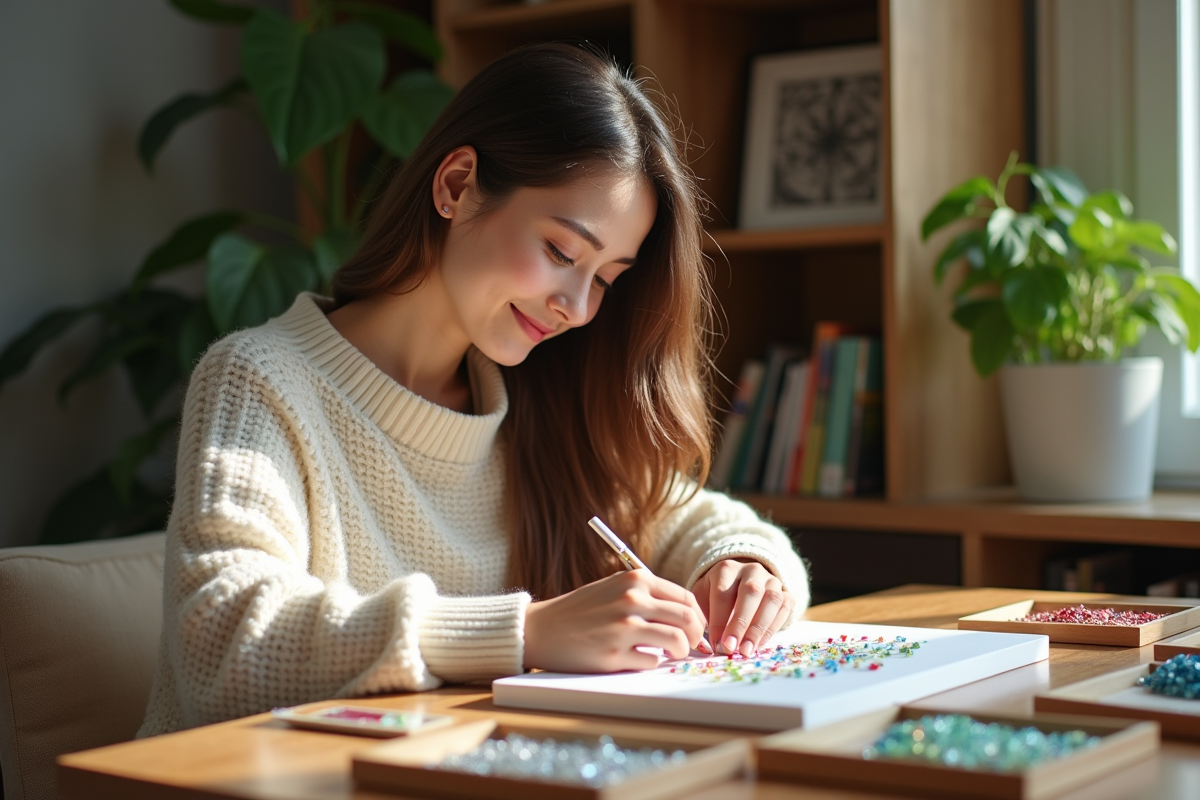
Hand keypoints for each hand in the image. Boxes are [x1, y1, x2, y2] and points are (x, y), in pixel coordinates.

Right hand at [523, 570, 707, 672]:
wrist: (541, 629)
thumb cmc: (582, 610)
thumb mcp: (615, 588)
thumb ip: (648, 596)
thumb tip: (688, 616)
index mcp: (635, 579)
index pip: (685, 598)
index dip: (697, 617)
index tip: (695, 630)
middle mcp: (632, 600)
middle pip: (688, 619)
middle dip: (695, 637)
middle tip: (690, 646)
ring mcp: (623, 628)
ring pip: (677, 643)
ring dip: (680, 652)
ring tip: (669, 654)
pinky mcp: (614, 655)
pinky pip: (652, 662)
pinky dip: (653, 662)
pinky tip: (640, 658)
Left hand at [692, 559, 794, 656]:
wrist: (741, 581)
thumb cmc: (717, 594)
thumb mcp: (703, 597)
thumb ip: (700, 616)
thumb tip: (702, 644)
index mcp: (726, 569)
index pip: (723, 594)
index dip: (719, 620)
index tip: (716, 644)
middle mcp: (752, 570)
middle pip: (750, 593)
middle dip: (741, 624)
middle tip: (732, 648)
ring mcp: (772, 580)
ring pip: (771, 600)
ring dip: (759, 629)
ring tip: (747, 651)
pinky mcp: (786, 593)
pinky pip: (784, 608)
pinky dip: (772, 629)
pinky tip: (759, 644)